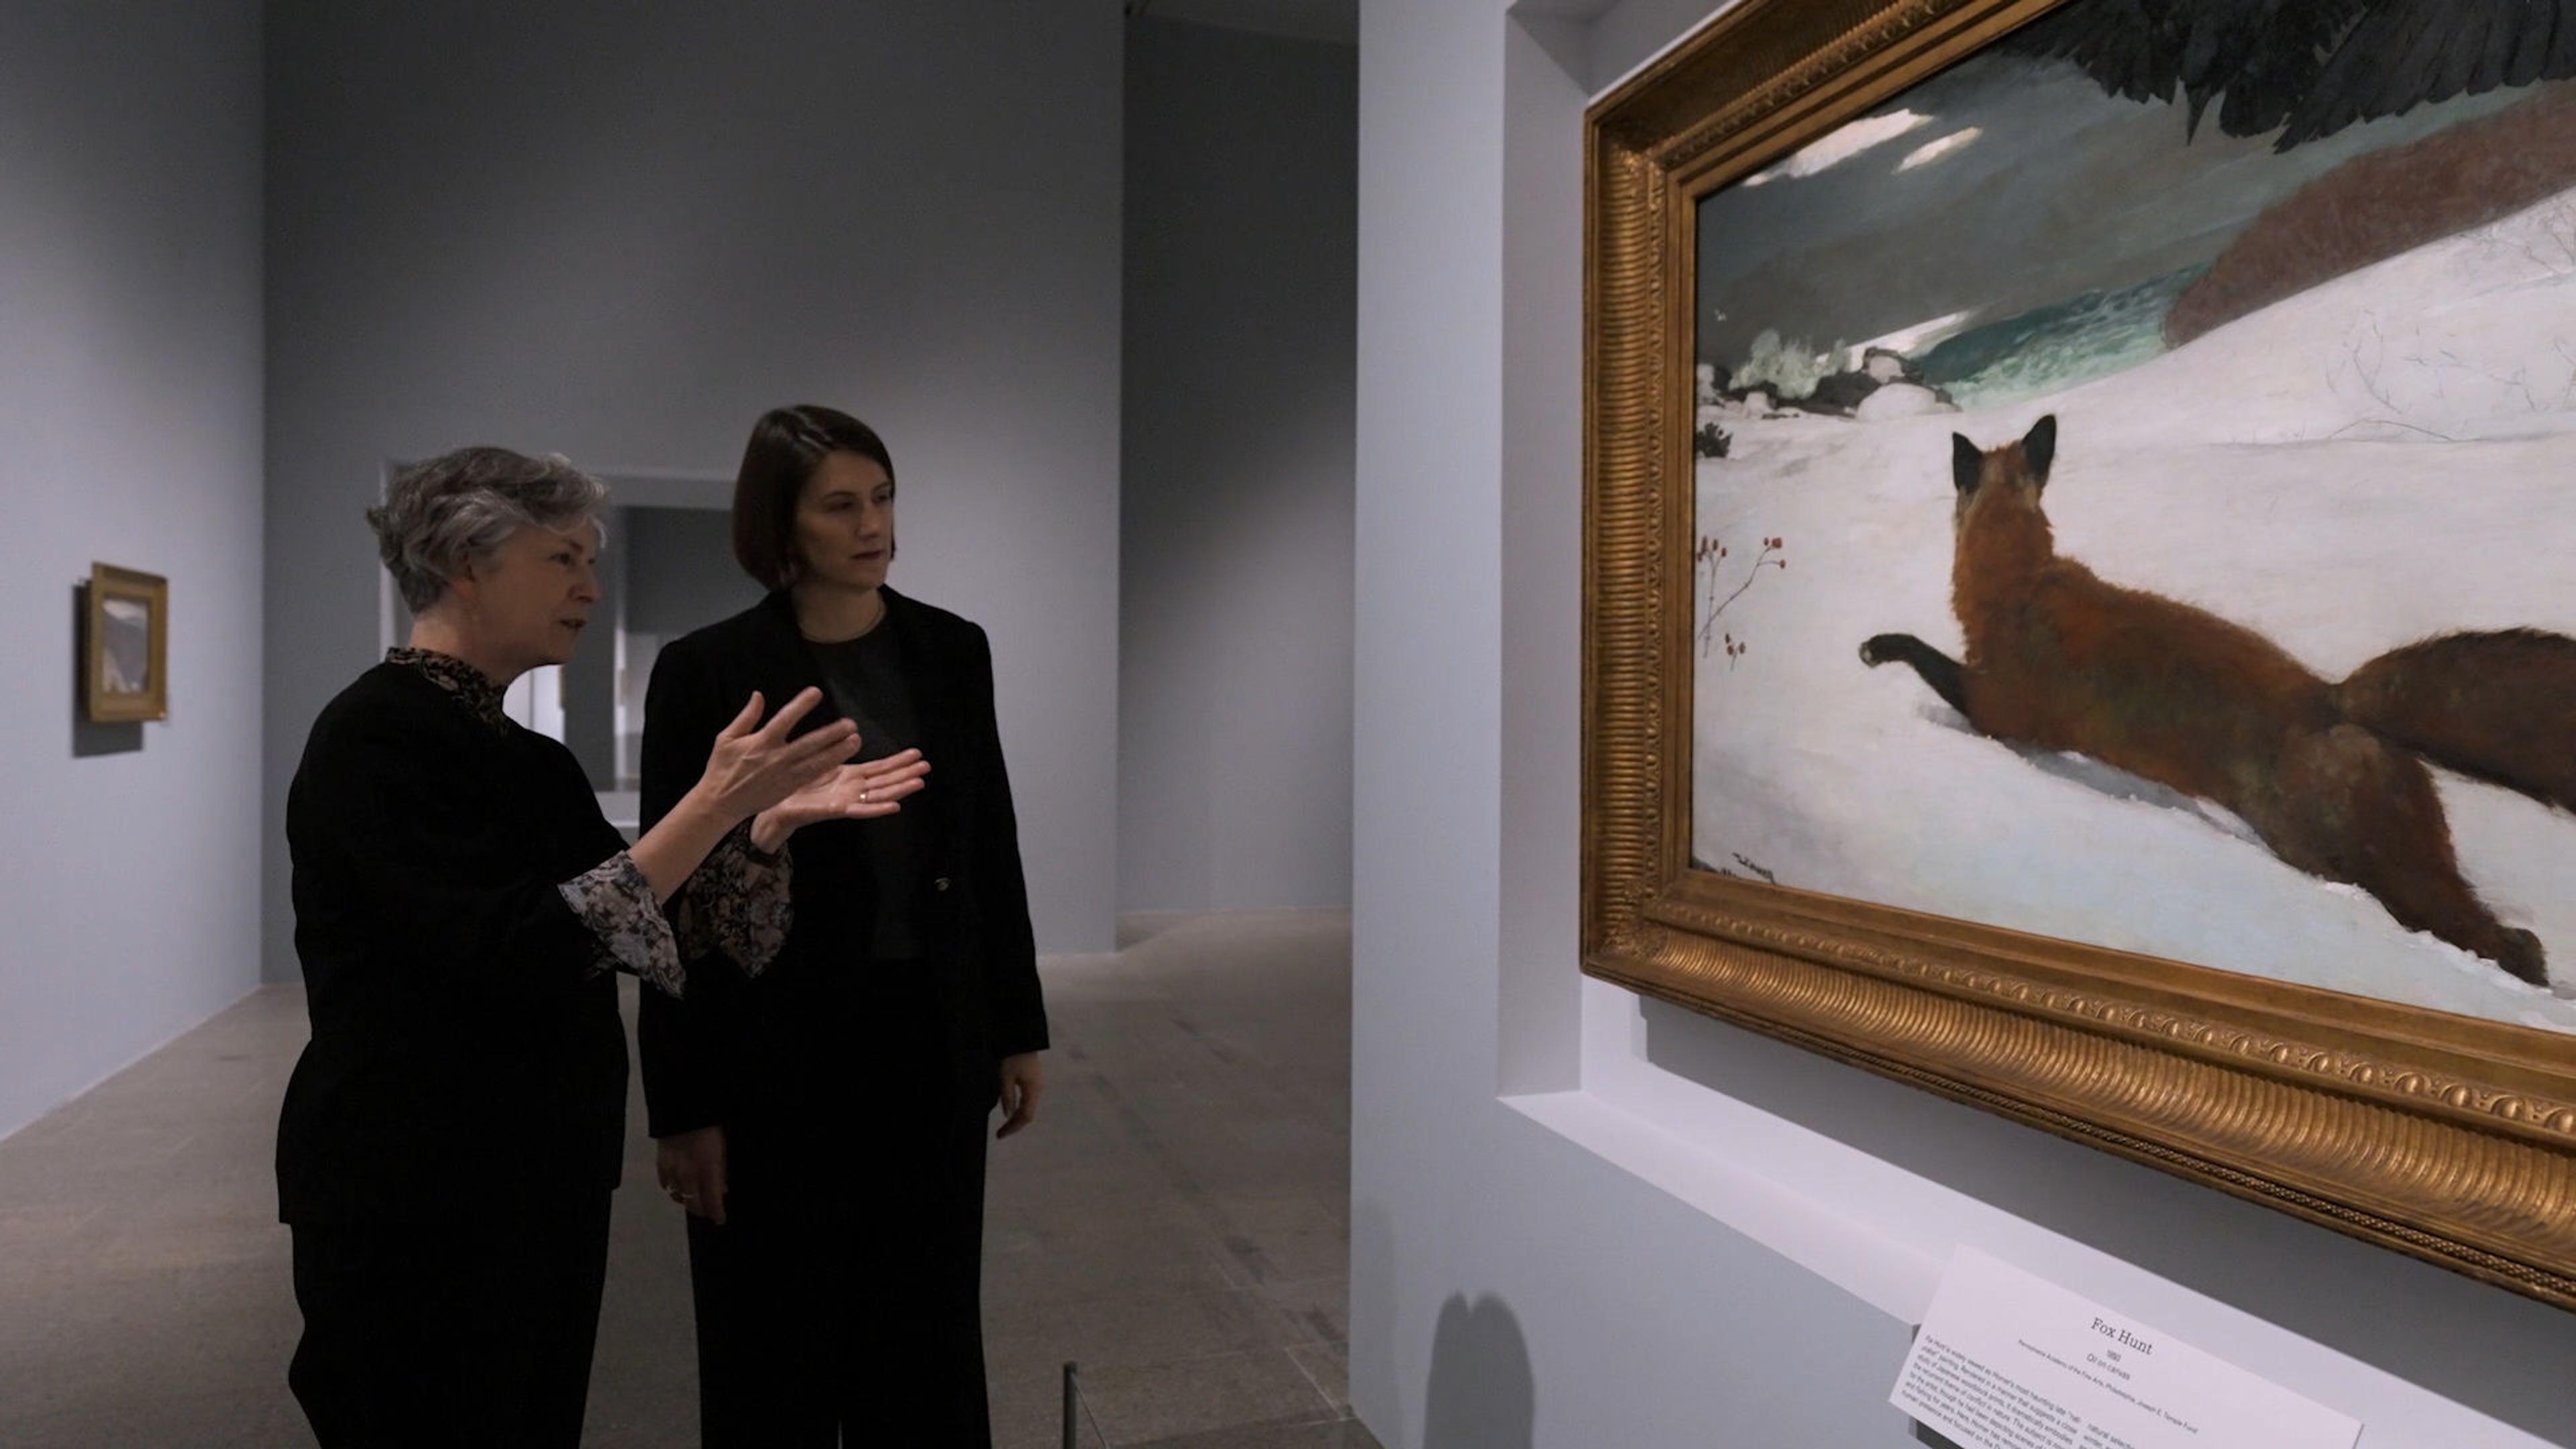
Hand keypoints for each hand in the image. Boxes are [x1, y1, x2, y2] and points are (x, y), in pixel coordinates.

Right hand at [655, 1125, 727, 1224]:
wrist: (683, 1111)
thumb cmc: (709, 1129)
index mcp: (708, 1171)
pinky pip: (666, 1185)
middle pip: (693, 1204)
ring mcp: (673, 1171)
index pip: (712, 1202)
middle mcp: (689, 1175)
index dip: (717, 1214)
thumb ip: (721, 1172)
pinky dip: (673, 1189)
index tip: (720, 1219)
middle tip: (708, 1211)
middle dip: (702, 1211)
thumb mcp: (722, 1150)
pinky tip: (678, 1187)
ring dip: (687, 1201)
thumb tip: (722, 1189)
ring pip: (678, 1197)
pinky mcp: (661, 1165)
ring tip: (693, 1199)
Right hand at [692, 689, 858, 826]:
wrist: (720, 802)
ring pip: (816, 762)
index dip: (801, 705)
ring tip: (856, 741)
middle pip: (809, 743)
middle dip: (831, 733)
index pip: (785, 719)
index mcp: (760, 742)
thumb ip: (746, 716)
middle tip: (850, 723)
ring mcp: (784, 775)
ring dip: (838, 752)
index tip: (816, 692)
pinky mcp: (788, 788)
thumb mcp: (726, 738)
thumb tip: (758, 695)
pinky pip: (812, 776)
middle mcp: (776, 758)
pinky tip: (843, 759)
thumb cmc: (722, 767)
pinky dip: (828, 767)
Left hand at [751, 750, 931, 849]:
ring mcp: (846, 801)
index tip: (917, 753)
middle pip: (885, 780)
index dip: (898, 761)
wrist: (773, 807)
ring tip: (919, 783)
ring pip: (879, 795)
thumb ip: (831, 747)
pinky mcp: (836, 811)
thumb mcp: (815, 760)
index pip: (879, 768)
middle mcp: (851, 790)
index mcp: (848, 776)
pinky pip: (860, 810)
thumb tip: (847, 729)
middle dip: (906, 773)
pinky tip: (895, 806)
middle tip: (927, 766)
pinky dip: (878, 809)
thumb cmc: (792, 785)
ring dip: (900, 789)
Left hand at [996, 1053, 1043, 1139]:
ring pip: (1029, 1109)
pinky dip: (1019, 1110)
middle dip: (1014, 1125)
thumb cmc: (1013, 1057)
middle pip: (1028, 1115)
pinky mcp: (1034, 1082)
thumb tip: (1008, 1115)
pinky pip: (1028, 1101)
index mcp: (1033, 1090)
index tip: (1001, 1134)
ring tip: (1004, 1126)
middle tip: (1000, 1133)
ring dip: (1016, 1119)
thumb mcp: (1005, 1077)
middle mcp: (1038, 1090)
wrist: (1022, 1039)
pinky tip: (1011, 1112)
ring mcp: (1038, 1086)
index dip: (1013, 1127)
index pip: (1025, 1116)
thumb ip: (1007, 1097)